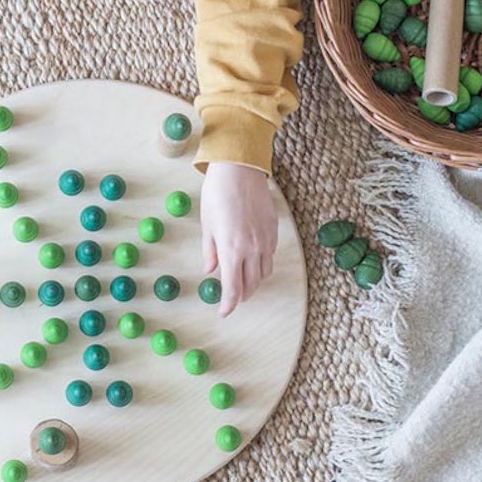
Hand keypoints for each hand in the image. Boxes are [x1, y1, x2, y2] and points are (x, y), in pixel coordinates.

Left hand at [200, 162, 277, 315]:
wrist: (239, 170)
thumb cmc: (217, 194)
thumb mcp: (207, 224)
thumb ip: (210, 251)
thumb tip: (210, 270)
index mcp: (232, 249)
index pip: (233, 288)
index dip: (228, 304)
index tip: (223, 312)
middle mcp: (252, 248)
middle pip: (251, 284)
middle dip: (241, 295)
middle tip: (232, 297)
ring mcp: (265, 239)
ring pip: (264, 272)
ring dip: (254, 281)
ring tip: (243, 280)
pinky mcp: (274, 230)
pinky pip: (270, 255)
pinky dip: (262, 264)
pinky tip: (253, 259)